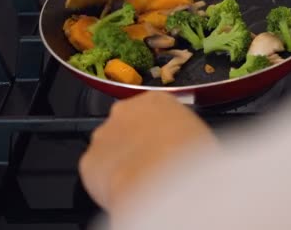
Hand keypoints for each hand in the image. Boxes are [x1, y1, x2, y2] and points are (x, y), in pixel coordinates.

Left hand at [79, 91, 216, 212]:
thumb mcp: (201, 137)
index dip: (162, 129)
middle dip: (138, 143)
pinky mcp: (89, 162)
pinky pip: (97, 171)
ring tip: (141, 181)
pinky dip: (108, 181)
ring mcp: (103, 135)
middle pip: (128, 126)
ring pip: (111, 149)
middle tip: (155, 163)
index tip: (169, 143)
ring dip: (122, 161)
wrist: (166, 178)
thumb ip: (186, 135)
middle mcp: (125, 111)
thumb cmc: (190, 156)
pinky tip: (126, 190)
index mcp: (156, 100)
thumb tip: (190, 146)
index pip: (156, 109)